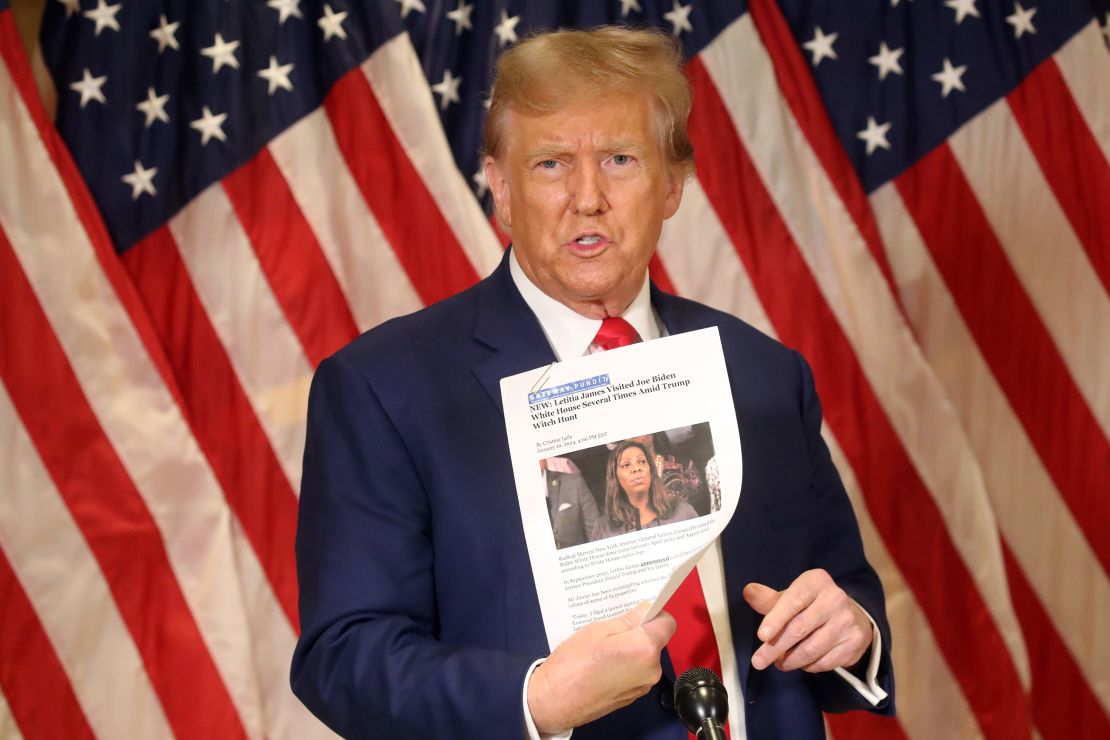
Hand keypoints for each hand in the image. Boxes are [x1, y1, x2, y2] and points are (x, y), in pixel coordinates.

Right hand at [527, 602, 675, 733]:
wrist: (555, 702)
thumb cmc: (573, 665)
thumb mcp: (597, 630)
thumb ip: (627, 620)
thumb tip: (644, 611)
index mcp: (644, 649)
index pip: (667, 623)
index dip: (654, 614)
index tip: (637, 612)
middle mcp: (651, 670)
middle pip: (655, 641)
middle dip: (638, 632)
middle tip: (611, 630)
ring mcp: (642, 686)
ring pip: (645, 657)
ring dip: (630, 649)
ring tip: (603, 649)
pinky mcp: (632, 696)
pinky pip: (636, 672)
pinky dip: (625, 664)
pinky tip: (603, 664)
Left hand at [744, 569, 871, 673]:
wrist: (850, 615)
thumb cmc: (812, 604)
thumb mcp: (792, 596)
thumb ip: (769, 599)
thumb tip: (749, 592)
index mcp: (817, 582)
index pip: (793, 601)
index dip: (776, 619)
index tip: (762, 636)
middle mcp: (835, 599)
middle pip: (799, 628)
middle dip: (775, 648)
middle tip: (759, 661)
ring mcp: (847, 622)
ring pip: (811, 649)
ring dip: (790, 660)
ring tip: (779, 662)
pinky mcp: (854, 643)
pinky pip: (825, 662)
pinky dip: (808, 666)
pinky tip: (800, 663)